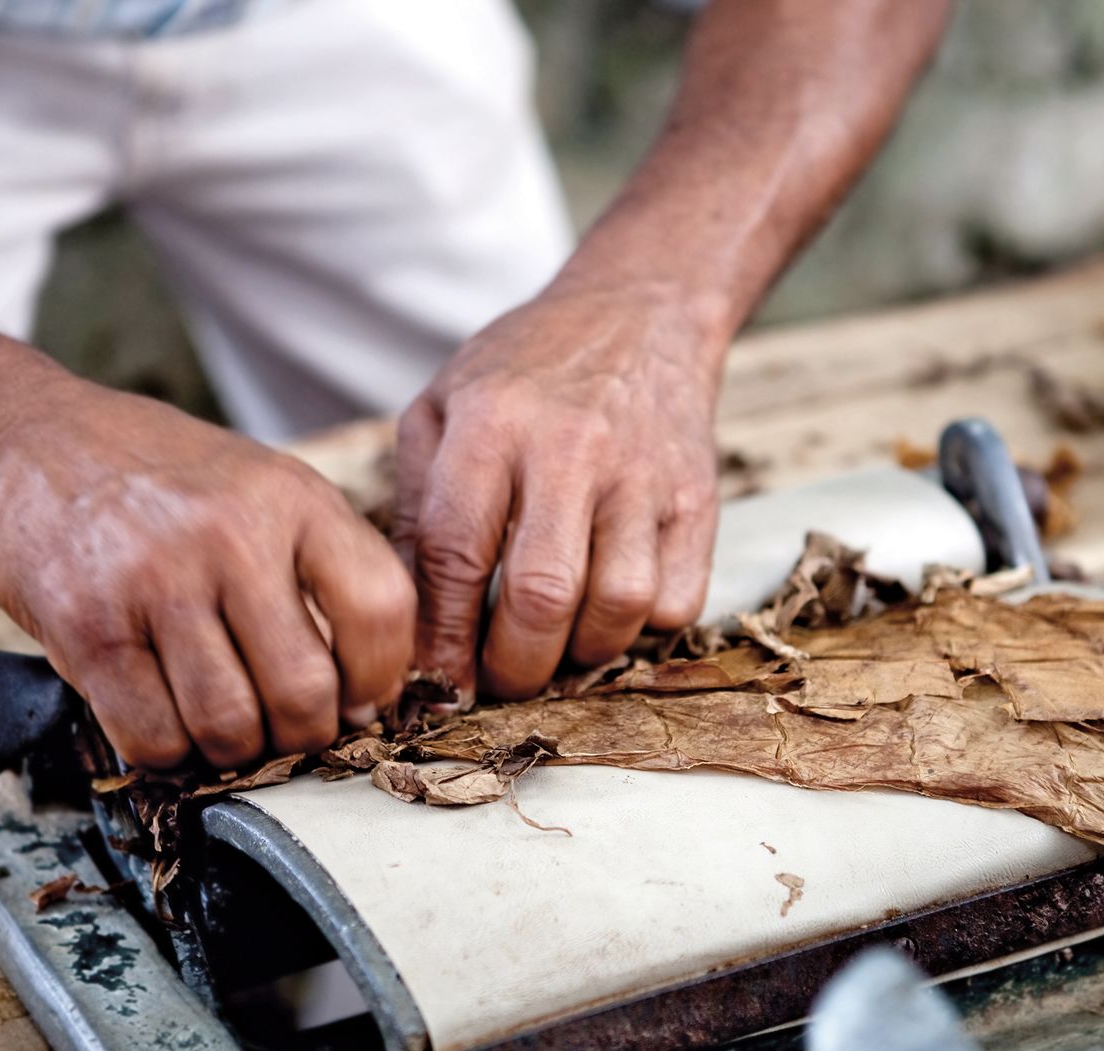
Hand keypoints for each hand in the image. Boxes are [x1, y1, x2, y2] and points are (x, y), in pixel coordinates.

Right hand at [0, 382, 413, 769]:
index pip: (382, 609)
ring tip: (223, 722)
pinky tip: (165, 719)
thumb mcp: (267, 487)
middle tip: (284, 726)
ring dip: (232, 749)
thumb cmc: (163, 479)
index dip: (381, 676)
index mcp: (295, 498)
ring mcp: (156, 579)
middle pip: (305, 691)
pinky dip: (167, 750)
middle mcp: (232, 535)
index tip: (360, 697)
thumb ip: (324, 569)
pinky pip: (153, 735)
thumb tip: (369, 691)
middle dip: (303, 733)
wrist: (27, 439)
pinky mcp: (87, 625)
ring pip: (230, 726)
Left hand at [394, 285, 721, 700]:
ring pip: (619, 607)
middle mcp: (570, 447)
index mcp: (492, 423)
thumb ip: (414, 506)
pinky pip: (678, 602)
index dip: (442, 636)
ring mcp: (643, 475)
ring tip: (557, 647)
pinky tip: (610, 608)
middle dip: (514, 665)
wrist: (639, 314)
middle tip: (499, 678)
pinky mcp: (698, 499)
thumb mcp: (443, 408)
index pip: (455, 553)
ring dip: (581, 654)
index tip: (437, 683)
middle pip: (542, 595)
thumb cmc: (525, 373)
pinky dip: (642, 629)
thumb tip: (405, 618)